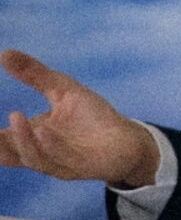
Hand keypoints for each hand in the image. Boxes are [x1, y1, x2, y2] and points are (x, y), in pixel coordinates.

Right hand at [0, 49, 158, 187]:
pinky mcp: (82, 167)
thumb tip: (5, 53)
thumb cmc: (92, 117)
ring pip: (34, 157)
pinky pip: (62, 159)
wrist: (128, 139)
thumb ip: (34, 75)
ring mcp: (60, 163)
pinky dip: (51, 146)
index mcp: (31, 141)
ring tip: (16, 116)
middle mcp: (40, 155)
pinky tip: (44, 130)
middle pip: (10, 154)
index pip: (1, 142)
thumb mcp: (62, 90)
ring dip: (23, 139)